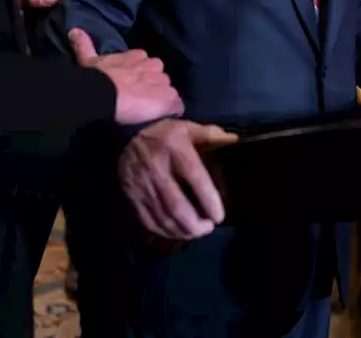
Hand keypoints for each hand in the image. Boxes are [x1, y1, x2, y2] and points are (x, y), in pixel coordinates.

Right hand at [68, 28, 182, 124]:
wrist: (106, 97)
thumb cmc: (98, 79)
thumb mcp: (88, 61)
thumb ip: (84, 45)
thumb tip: (74, 30)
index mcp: (138, 56)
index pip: (144, 64)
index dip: (139, 76)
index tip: (130, 85)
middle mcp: (155, 65)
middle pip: (158, 77)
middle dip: (152, 86)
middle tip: (139, 99)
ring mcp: (164, 83)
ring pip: (167, 92)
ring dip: (160, 100)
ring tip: (148, 112)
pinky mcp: (171, 99)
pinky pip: (176, 107)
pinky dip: (170, 112)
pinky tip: (160, 119)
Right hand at [119, 118, 237, 239]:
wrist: (127, 136)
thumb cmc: (164, 134)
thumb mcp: (187, 127)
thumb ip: (210, 135)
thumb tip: (234, 142)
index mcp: (175, 149)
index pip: (195, 178)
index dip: (209, 200)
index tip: (218, 216)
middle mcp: (157, 169)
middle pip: (177, 206)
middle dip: (195, 224)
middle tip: (208, 227)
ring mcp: (142, 185)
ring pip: (163, 217)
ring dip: (182, 231)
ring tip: (196, 232)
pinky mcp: (132, 196)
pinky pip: (148, 220)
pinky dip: (165, 232)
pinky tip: (177, 232)